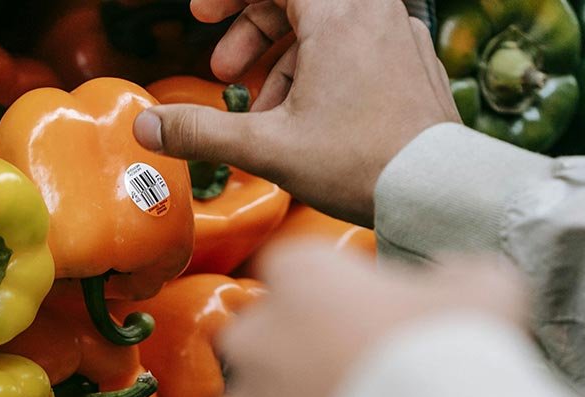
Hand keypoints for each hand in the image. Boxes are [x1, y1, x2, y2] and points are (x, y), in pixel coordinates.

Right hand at [133, 0, 459, 225]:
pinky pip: (355, 46)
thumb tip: (146, 127)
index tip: (202, 15)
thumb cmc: (361, 164)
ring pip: (325, 25)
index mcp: (339, 15)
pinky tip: (303, 119)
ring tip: (260, 110)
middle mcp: (374, 12)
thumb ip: (201, 132)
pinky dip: (318, 70)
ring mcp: (398, 36)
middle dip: (250, 31)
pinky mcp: (411, 64)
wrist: (438, 191)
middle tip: (223, 71)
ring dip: (281, 59)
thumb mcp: (266, 148)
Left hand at [219, 242, 527, 396]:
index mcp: (300, 277)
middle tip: (356, 382)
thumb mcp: (482, 287)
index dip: (329, 293)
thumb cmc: (460, 355)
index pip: (295, 270)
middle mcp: (254, 336)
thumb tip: (445, 278)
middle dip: (299, 355)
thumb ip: (451, 273)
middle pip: (264, 338)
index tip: (364, 317)